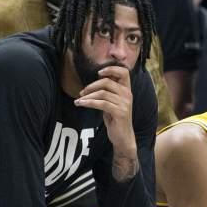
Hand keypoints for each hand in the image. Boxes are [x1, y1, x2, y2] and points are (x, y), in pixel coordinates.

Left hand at [75, 65, 137, 180]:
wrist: (123, 137)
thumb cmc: (115, 119)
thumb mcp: (112, 102)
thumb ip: (108, 92)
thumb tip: (94, 82)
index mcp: (127, 90)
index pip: (124, 72)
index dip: (111, 69)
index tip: (98, 72)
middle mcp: (127, 94)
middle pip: (107, 82)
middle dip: (91, 86)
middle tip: (82, 92)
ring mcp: (124, 103)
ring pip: (102, 93)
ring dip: (87, 96)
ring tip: (79, 100)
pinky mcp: (120, 112)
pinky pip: (101, 103)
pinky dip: (88, 103)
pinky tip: (80, 104)